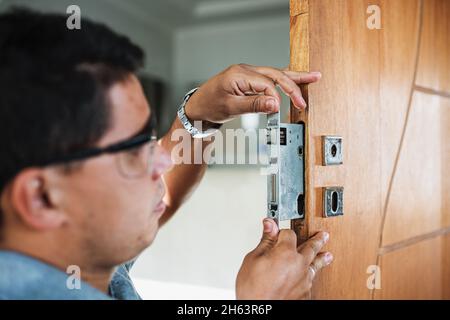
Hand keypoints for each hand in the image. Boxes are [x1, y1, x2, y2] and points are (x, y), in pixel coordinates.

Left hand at [184, 64, 321, 123]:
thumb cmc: (208, 106)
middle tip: (303, 101)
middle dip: (292, 86)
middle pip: (275, 74)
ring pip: (275, 73)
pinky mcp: (248, 79)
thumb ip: (253, 105)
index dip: (275, 98)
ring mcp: (247, 73)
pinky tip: (295, 77)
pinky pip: (269, 78)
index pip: (266, 83)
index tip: (278, 111)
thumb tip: (275, 104)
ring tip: (313, 76)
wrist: (197, 107)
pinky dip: (283, 80)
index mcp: (239, 74)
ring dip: (293, 78)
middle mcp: (245, 70)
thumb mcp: (230, 108)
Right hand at [236, 219, 332, 299]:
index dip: (281, 231)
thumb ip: (265, 241)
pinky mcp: (305, 293)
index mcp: (286, 252)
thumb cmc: (253, 290)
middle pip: (311, 247)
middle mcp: (299, 265)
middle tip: (323, 235)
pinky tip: (311, 275)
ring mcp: (304, 280)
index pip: (289, 233)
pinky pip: (311, 280)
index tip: (277, 230)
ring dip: (321, 258)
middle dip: (316, 239)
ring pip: (315, 265)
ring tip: (327, 255)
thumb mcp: (253, 260)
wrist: (259, 312)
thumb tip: (269, 224)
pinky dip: (311, 275)